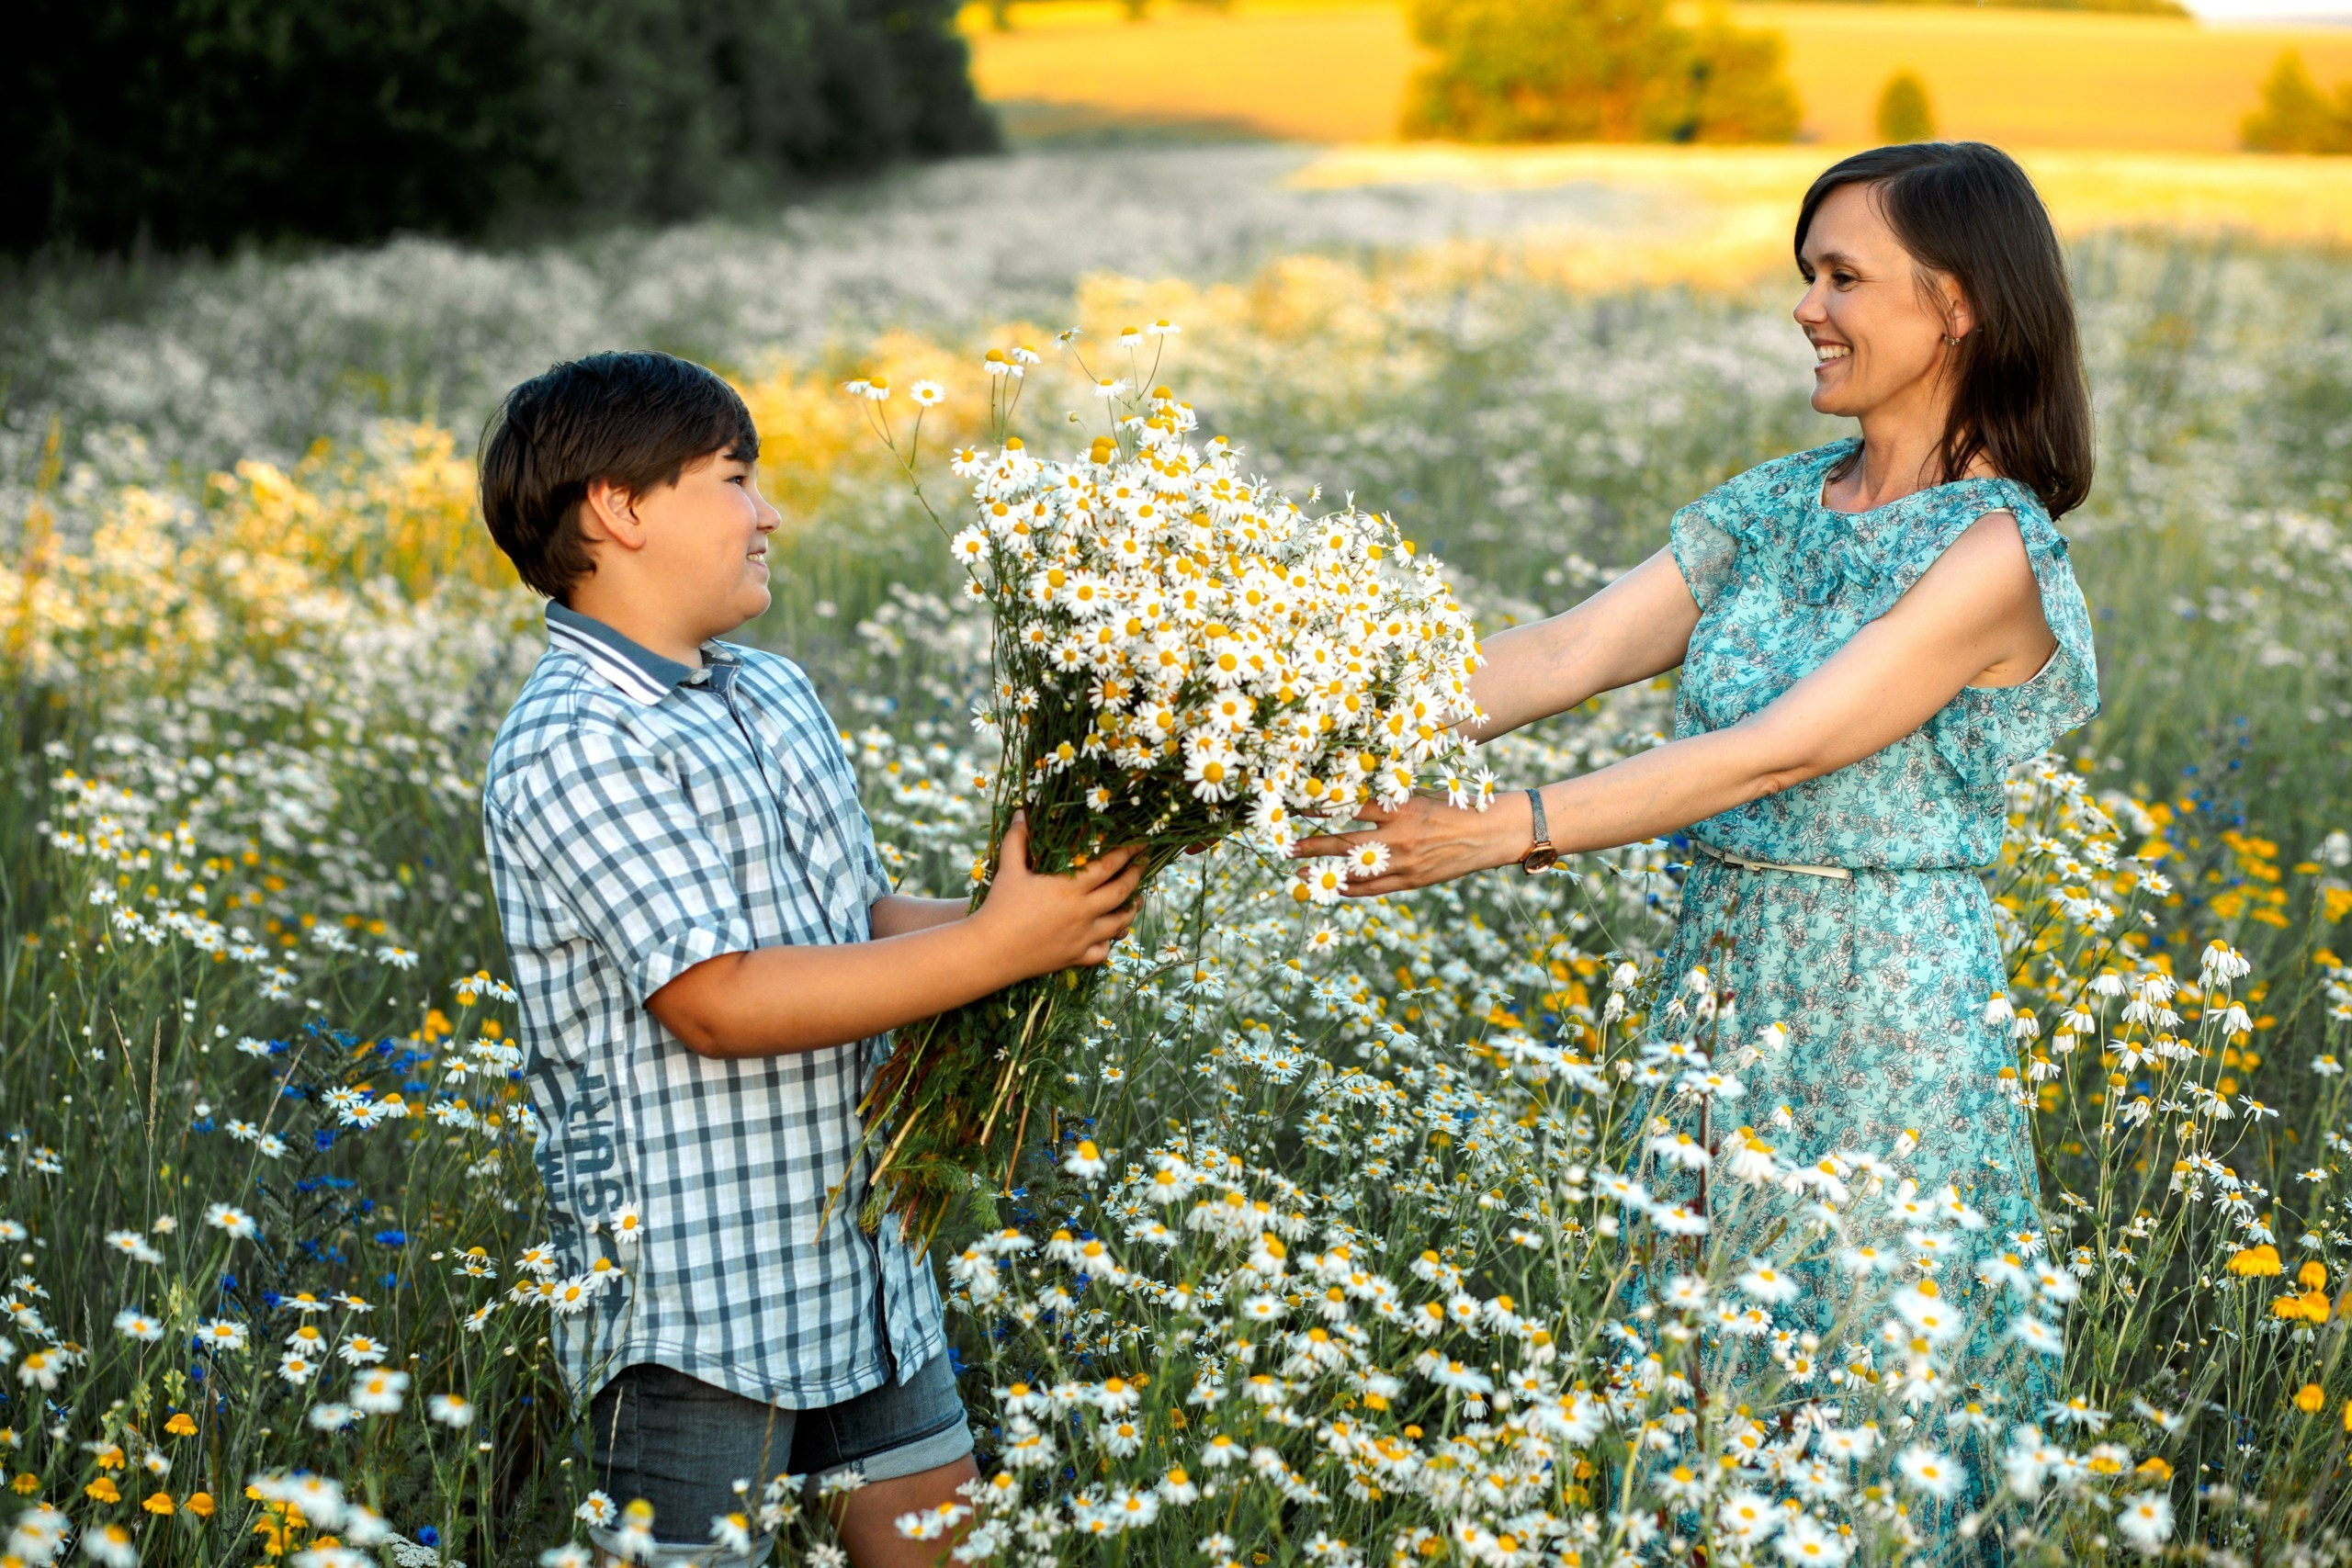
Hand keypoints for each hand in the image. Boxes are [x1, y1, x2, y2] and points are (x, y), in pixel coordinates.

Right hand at [971, 812, 1144, 973]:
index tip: (1140, 842)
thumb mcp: (1008, 869)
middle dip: (1136, 875)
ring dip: (1130, 909)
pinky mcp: (1075, 957)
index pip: (1109, 865)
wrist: (989, 951)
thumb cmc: (998, 907)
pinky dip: (1110, 941)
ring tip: (1136, 899)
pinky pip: (1102, 951)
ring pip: (1119, 923)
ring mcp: (1081, 937)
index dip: (1127, 852)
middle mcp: (1082, 912)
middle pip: (1121, 891)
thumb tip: (1022, 813)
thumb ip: (1017, 840)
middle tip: (1144, 864)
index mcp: (1069, 888)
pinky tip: (1111, 934)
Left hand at [1289, 793, 1522, 896]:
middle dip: (1313, 845)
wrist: (1490, 834)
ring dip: (1324, 873)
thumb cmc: (1455, 806)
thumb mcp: (1420, 794)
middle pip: (1345, 842)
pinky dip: (1350, 888)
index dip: (1321, 806)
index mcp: (1400, 808)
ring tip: (1300, 872)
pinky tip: (1332, 887)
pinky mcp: (1411, 881)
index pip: (1351, 806)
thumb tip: (1349, 793)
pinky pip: (1373, 889)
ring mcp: (1404, 863)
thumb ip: (1388, 798)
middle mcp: (1399, 837)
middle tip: (1287, 846)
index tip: (1298, 805)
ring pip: (1355, 871)